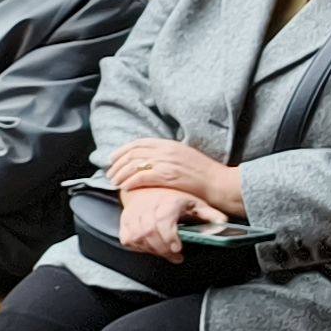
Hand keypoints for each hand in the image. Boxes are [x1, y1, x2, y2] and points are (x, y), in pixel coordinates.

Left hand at [108, 139, 245, 220]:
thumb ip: (168, 154)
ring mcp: (167, 163)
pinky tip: (125, 188)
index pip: (139, 143)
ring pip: (134, 165)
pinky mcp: (168, 176)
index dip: (122, 150)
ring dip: (121, 174)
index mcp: (169, 144)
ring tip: (114, 182)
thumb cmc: (204, 173)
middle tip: (110, 173)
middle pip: (133, 153)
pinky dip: (130, 182)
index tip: (113, 158)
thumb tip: (151, 159)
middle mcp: (166, 151)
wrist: (219, 183)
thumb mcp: (184, 156)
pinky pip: (142, 177)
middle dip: (118, 163)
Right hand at [115, 184, 213, 260]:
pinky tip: (150, 246)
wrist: (149, 186)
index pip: (163, 220)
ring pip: (137, 237)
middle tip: (175, 255)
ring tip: (164, 252)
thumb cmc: (174, 197)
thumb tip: (222, 223)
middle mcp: (148, 206)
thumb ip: (209, 214)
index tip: (177, 249)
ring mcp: (134, 213)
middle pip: (149, 232)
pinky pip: (128, 238)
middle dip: (162, 249)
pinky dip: (138, 247)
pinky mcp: (125, 220)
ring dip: (151, 249)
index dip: (169, 237)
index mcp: (167, 201)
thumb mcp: (195, 202)